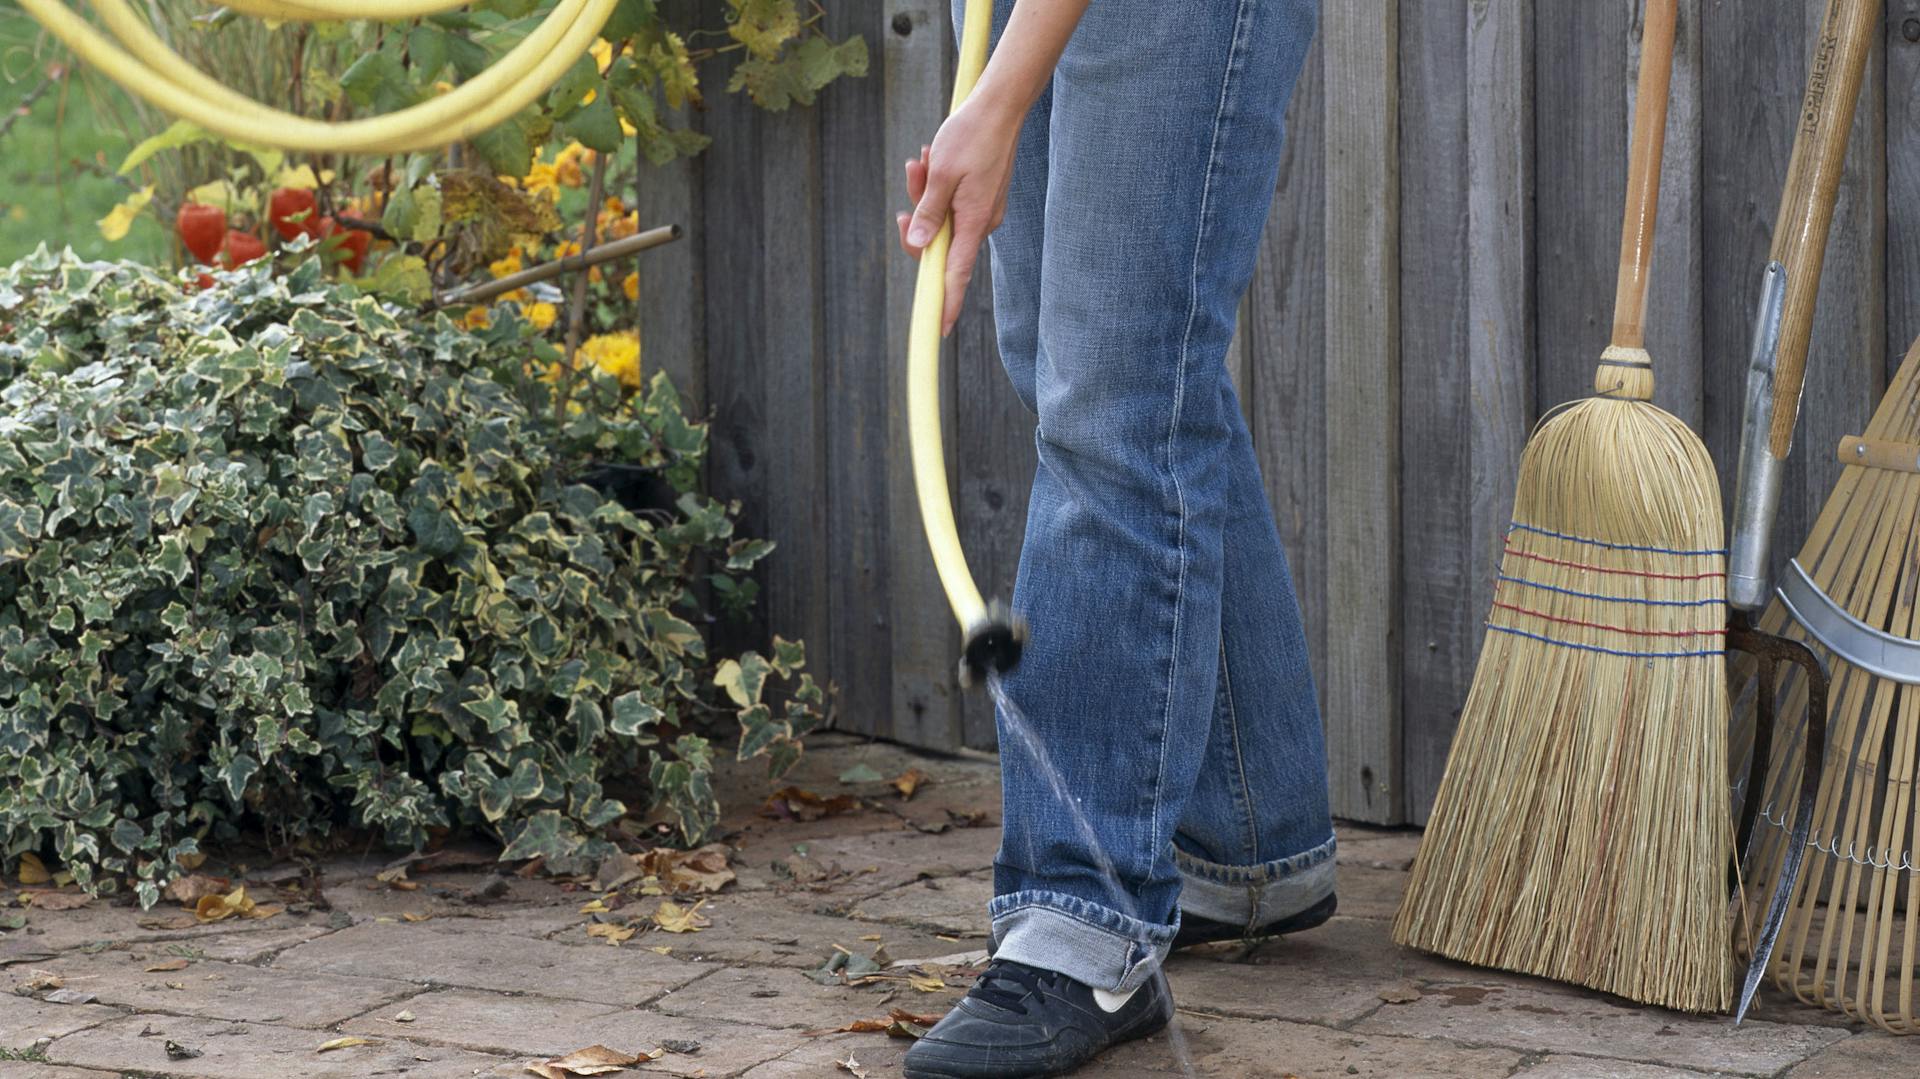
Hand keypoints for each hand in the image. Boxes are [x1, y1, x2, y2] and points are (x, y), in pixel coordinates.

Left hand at [896, 94, 1019, 335]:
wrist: (1001, 106)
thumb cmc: (971, 136)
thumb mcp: (941, 174)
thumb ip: (928, 213)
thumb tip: (918, 245)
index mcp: (972, 222)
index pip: (956, 274)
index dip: (945, 303)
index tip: (937, 329)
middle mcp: (980, 223)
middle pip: (939, 242)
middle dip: (918, 217)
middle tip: (914, 174)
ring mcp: (981, 211)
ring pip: (941, 218)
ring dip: (925, 193)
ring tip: (924, 158)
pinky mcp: (980, 197)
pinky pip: (950, 203)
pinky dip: (937, 186)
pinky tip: (933, 157)